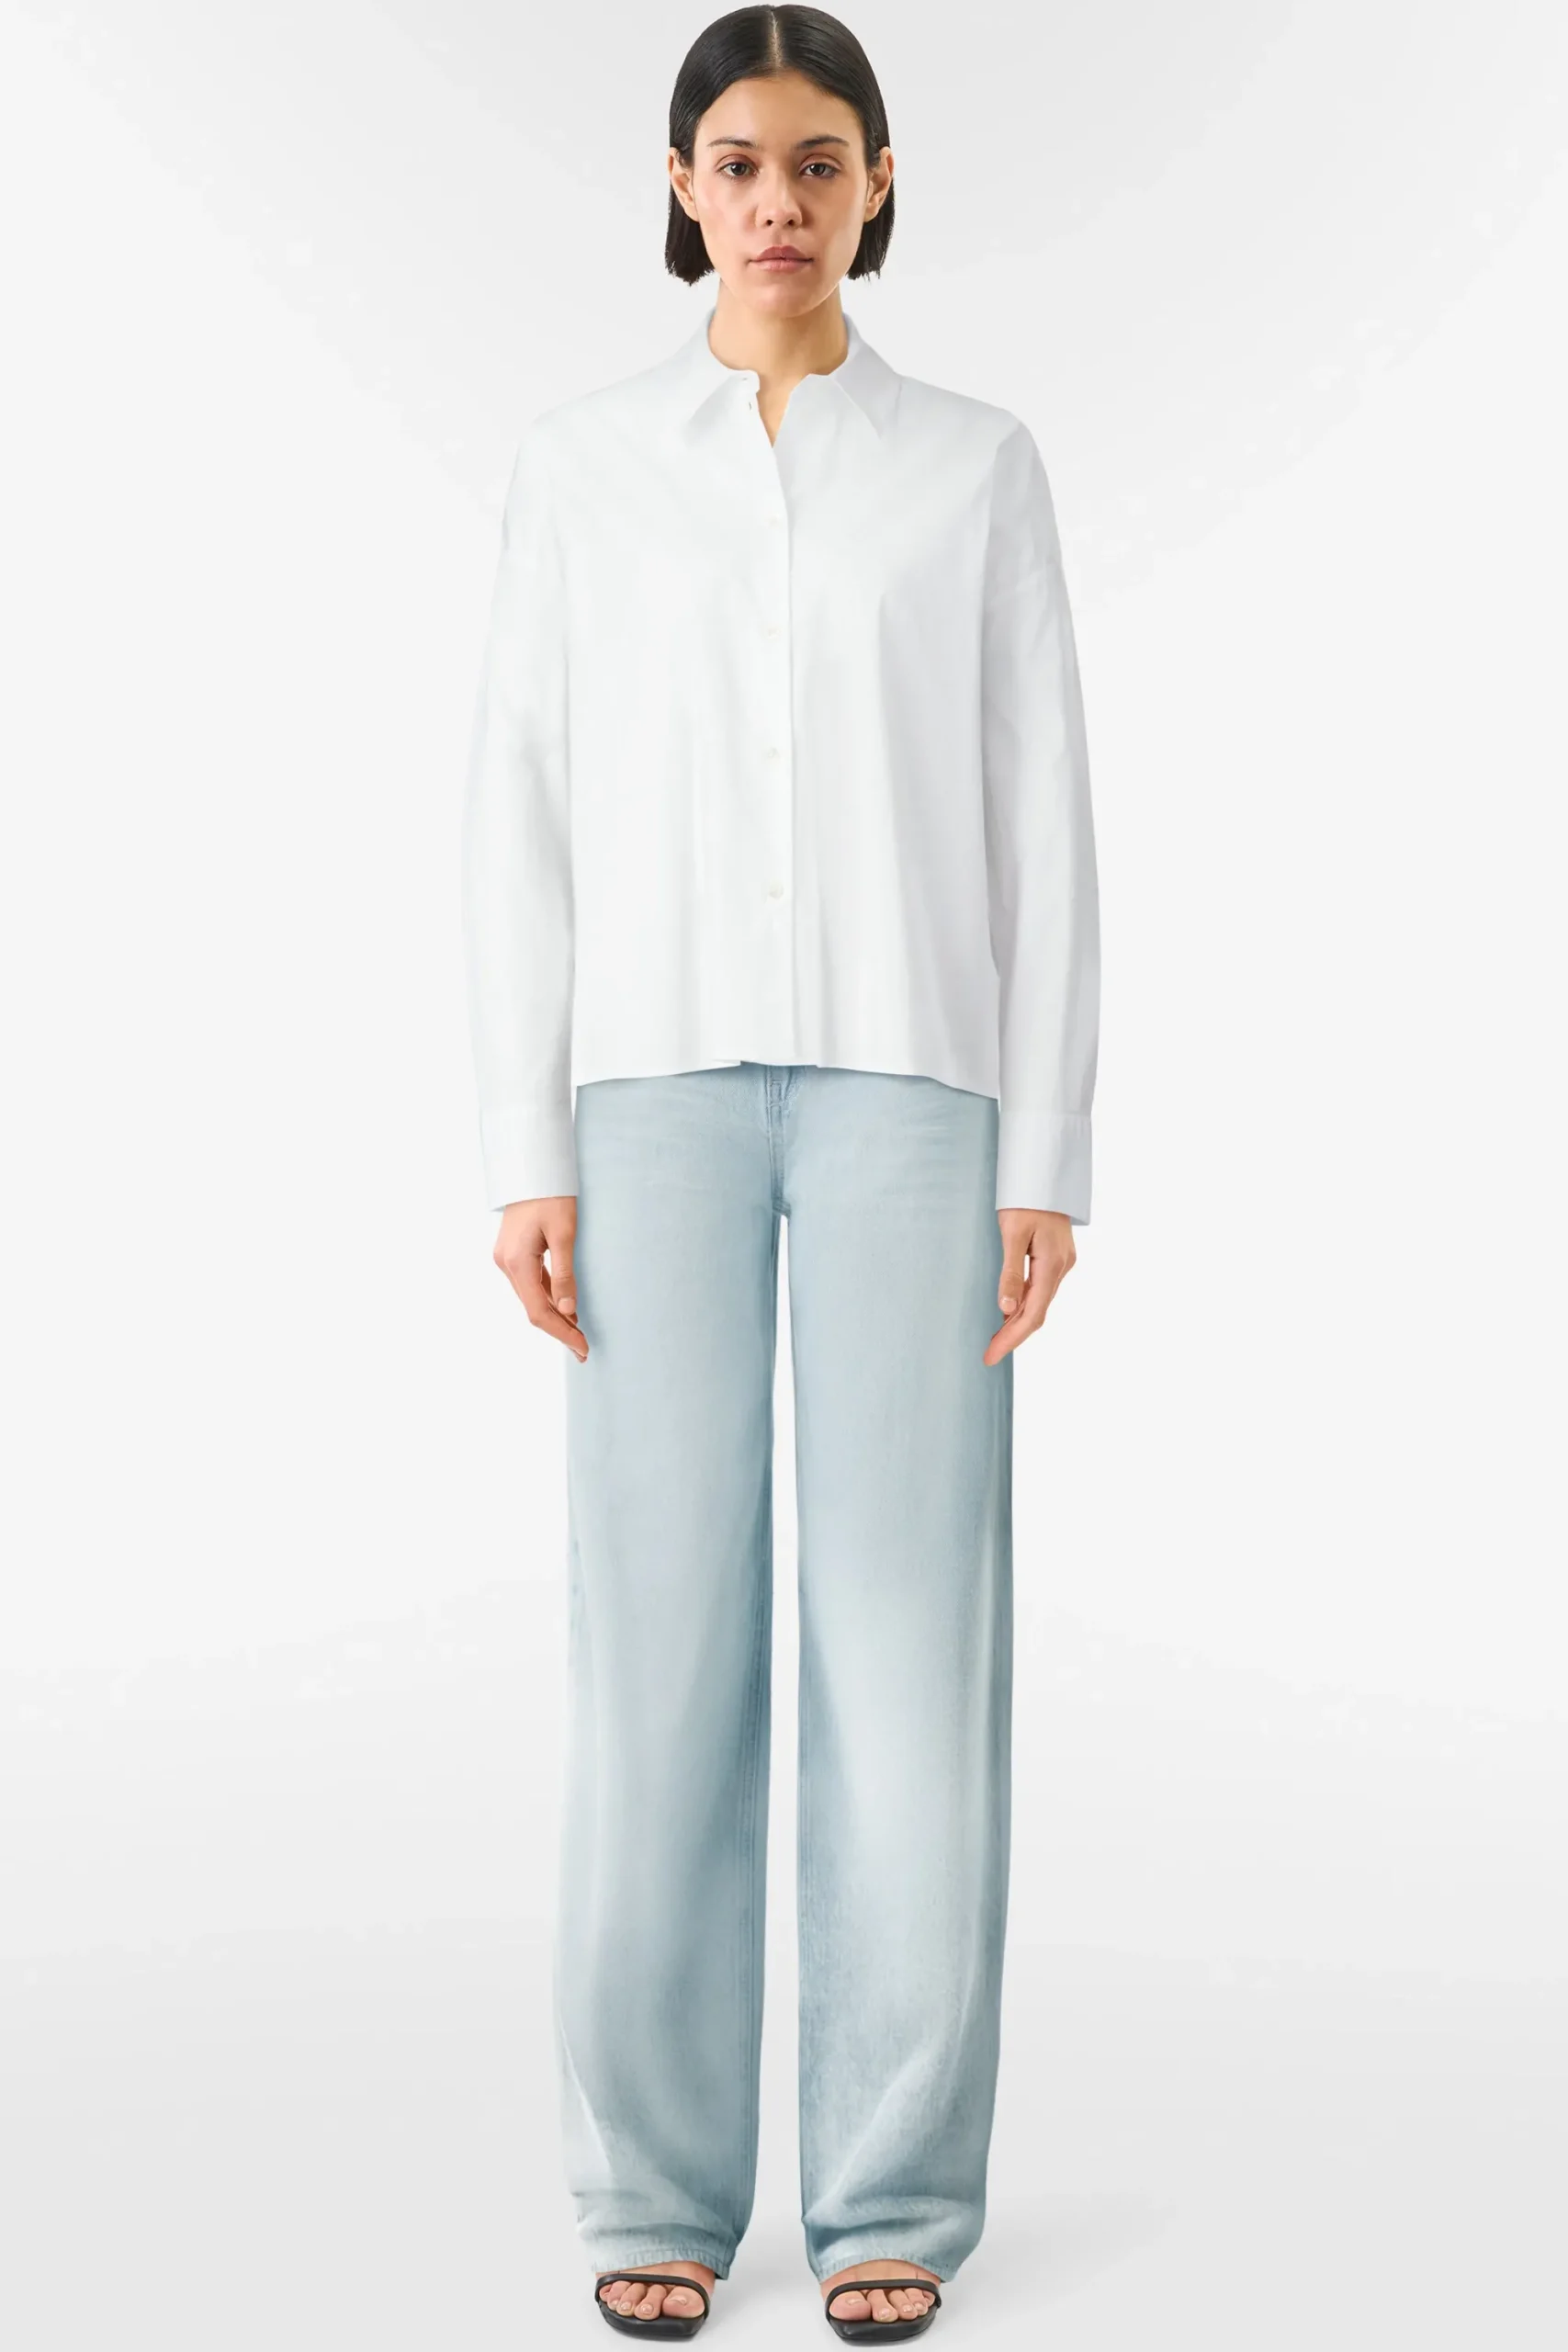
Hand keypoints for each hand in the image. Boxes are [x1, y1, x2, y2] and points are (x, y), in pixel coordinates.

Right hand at [493, 1196, 588, 1360]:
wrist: (533, 1168)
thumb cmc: (551, 1195)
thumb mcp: (564, 1234)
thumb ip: (565, 1274)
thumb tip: (569, 1311)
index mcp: (516, 1262)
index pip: (539, 1311)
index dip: (561, 1333)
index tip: (582, 1348)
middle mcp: (506, 1264)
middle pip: (533, 1308)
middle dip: (559, 1330)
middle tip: (584, 1350)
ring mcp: (506, 1259)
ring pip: (531, 1298)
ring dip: (554, 1317)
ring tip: (578, 1335)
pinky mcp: (512, 1253)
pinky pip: (530, 1284)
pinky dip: (548, 1299)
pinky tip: (565, 1309)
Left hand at [983, 1208, 1076, 1363]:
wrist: (1044, 1173)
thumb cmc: (1025, 1198)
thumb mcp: (1012, 1233)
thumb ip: (1010, 1272)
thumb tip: (1005, 1309)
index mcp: (1051, 1265)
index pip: (1031, 1315)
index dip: (1011, 1339)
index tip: (991, 1355)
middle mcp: (1061, 1268)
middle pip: (1037, 1313)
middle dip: (1013, 1336)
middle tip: (989, 1354)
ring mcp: (1061, 1263)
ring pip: (1040, 1302)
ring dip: (1018, 1322)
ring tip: (995, 1339)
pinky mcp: (1057, 1257)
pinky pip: (1041, 1289)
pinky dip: (1025, 1305)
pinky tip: (1009, 1312)